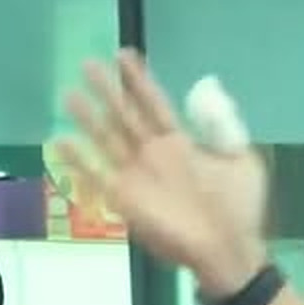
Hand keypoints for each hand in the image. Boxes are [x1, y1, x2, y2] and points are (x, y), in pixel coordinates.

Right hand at [53, 52, 269, 294]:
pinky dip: (79, 160)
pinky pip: (97, 176)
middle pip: (125, 115)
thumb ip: (222, 125)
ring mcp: (138, 176)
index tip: (124, 54)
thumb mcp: (242, 160)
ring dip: (89, 118)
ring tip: (70, 93)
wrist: (229, 250)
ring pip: (108, 139)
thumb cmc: (239, 208)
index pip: (154, 104)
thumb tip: (206, 87)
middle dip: (108, 89)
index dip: (139, 80)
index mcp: (181, 143)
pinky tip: (60, 141)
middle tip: (88, 62)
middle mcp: (154, 155)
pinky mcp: (126, 200)